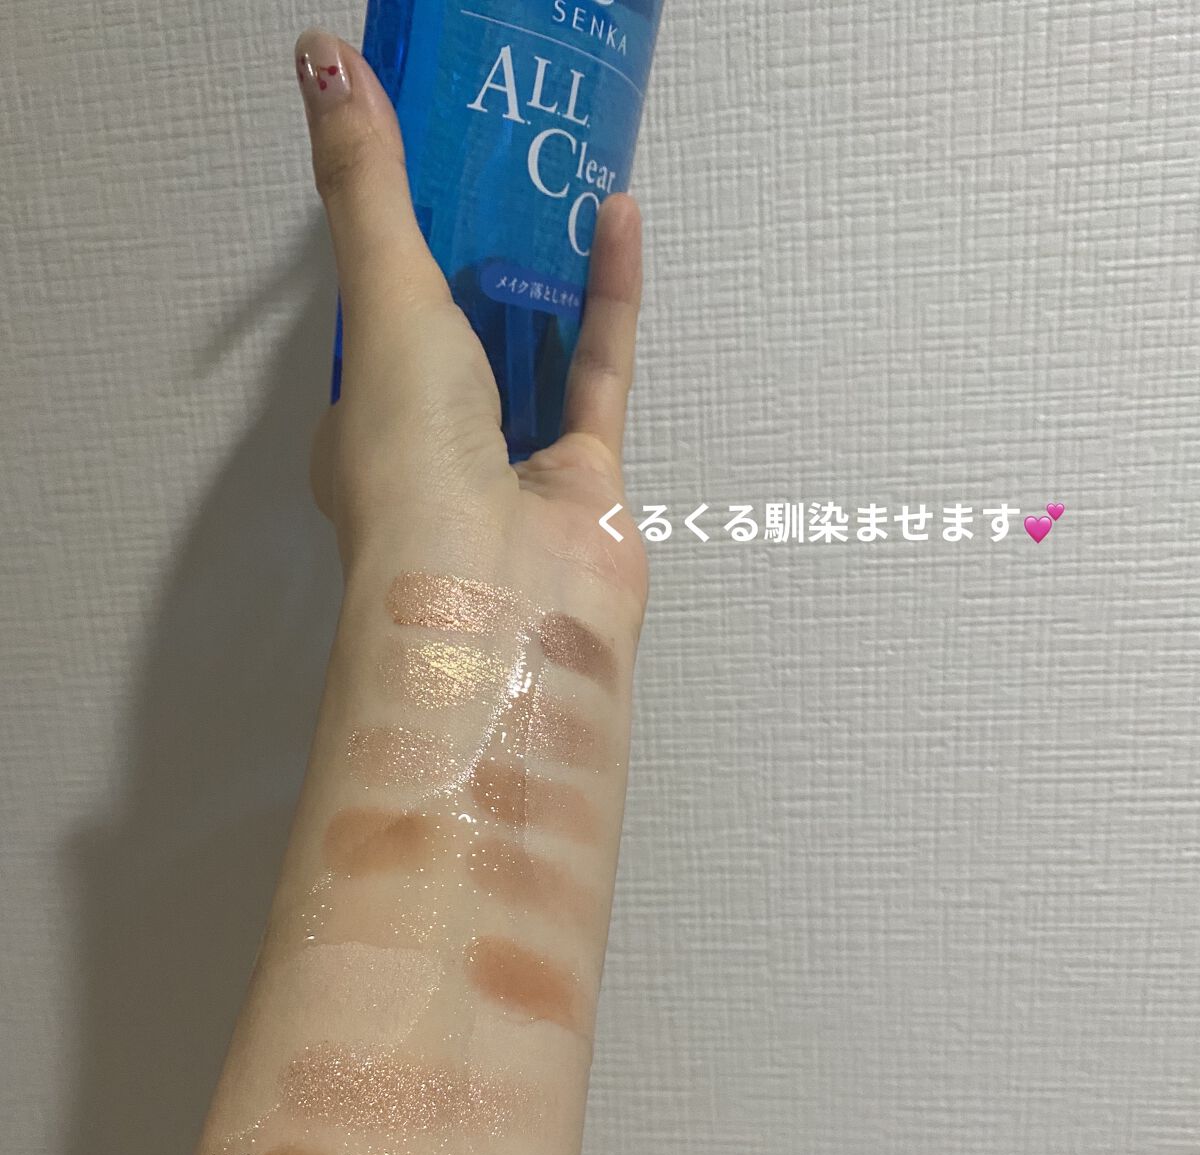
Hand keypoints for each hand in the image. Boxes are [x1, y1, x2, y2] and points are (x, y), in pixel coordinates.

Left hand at [297, 28, 647, 617]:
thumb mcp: (382, 304)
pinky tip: (618, 218)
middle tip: (497, 175)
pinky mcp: (590, 485)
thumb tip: (320, 58)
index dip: (389, 266)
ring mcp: (516, 476)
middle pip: (458, 346)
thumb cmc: (414, 473)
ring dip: (546, 282)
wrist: (500, 599)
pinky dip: (610, 299)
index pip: (373, 338)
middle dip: (476, 271)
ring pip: (534, 363)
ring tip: (559, 182)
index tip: (408, 190)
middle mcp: (436, 458)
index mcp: (362, 437)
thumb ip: (367, 190)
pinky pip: (600, 376)